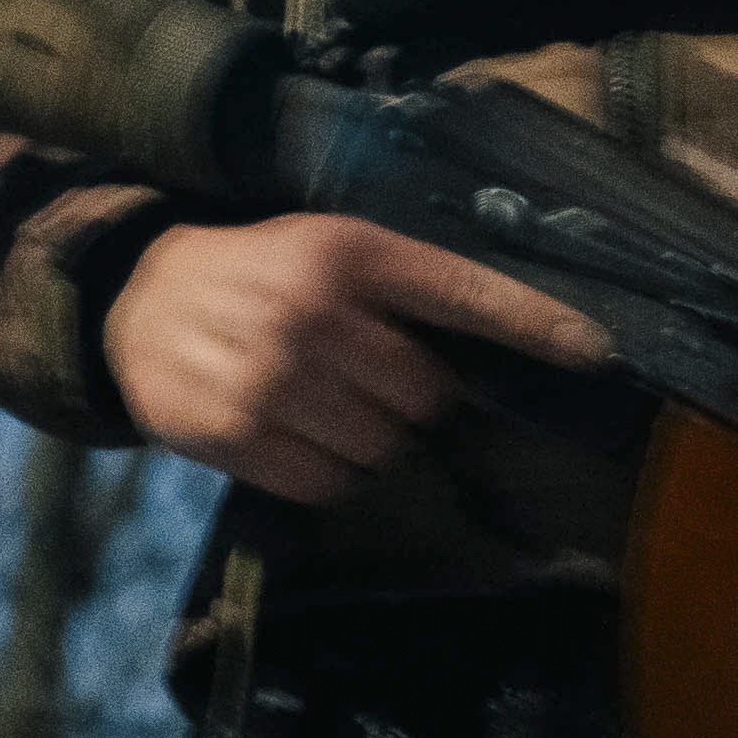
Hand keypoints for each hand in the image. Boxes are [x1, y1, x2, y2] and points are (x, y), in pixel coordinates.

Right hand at [100, 215, 617, 505]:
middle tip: (358, 378)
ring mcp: (270, 375)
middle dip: (405, 400)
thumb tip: (489, 366)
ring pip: (378, 450)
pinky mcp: (232, 431)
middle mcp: (314, 310)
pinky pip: (324, 485)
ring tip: (317, 404)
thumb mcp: (329, 252)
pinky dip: (320, 472)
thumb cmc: (259, 275)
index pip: (464, 292)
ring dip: (364, 441)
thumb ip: (402, 294)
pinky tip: (286, 431)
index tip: (599, 353)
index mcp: (351, 253)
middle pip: (424, 398)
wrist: (138, 296)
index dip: (536, 326)